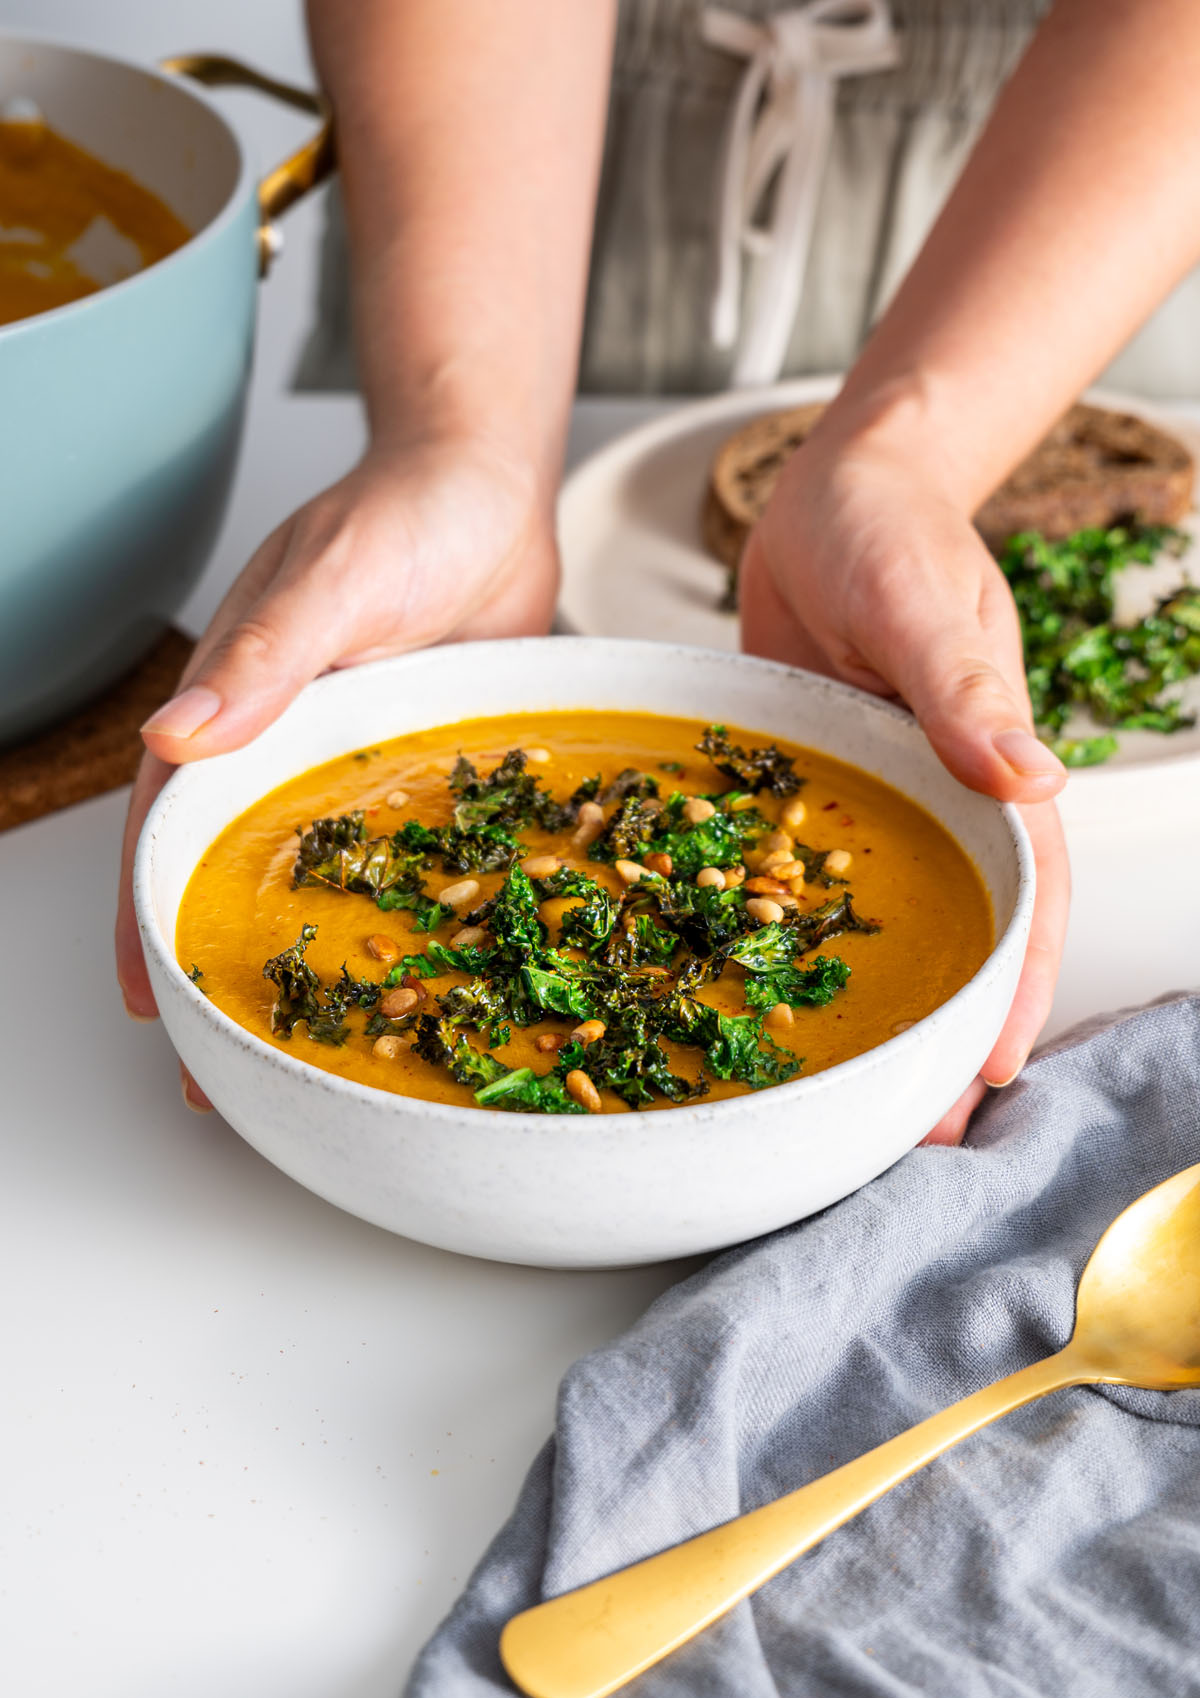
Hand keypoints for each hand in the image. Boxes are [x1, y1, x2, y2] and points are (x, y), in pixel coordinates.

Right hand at [115, 436, 558, 1102]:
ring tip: (321, 1049)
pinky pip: (406, 849)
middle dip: (227, 961)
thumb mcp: (335, 579)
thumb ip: (268, 655)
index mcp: (239, 703)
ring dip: (315, 952)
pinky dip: (404, 909)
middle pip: (240, 866)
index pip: (170, 823)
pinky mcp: (425, 765)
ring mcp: (358, 761)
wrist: (491, 487)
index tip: (149, 998)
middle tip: (230, 1063)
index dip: (149, 911)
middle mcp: (290, 744)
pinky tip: (426, 969)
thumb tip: (177, 737)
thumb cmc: (404, 513)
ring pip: (324, 874)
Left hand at [739, 427, 1069, 1143]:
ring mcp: (869, 802)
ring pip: (870, 921)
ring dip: (864, 1002)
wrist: (829, 490)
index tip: (987, 1076)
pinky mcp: (802, 791)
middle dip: (938, 1029)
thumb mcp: (925, 605)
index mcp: (984, 772)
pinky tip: (732, 987)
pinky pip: (791, 876)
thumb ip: (965, 691)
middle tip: (902, 1130)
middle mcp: (933, 801)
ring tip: (830, 1093)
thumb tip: (1033, 780)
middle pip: (951, 933)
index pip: (1020, 899)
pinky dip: (777, 936)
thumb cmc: (892, 531)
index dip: (1012, 992)